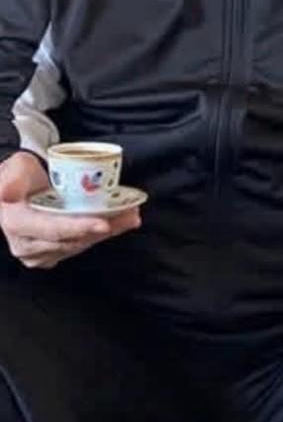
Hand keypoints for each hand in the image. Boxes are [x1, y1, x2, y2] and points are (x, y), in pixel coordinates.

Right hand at [0, 150, 140, 268]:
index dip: (78, 228)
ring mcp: (39, 252)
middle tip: (129, 214)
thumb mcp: (15, 168)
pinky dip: (102, 233)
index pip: (51, 229)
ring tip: (130, 216)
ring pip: (80, 244)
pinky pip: (82, 244)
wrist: (20, 186)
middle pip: (72, 240)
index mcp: (15, 223)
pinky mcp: (53, 253)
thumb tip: (6, 192)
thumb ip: (12, 178)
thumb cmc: (19, 175)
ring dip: (108, 232)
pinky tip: (121, 222)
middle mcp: (26, 244)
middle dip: (103, 229)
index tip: (103, 223)